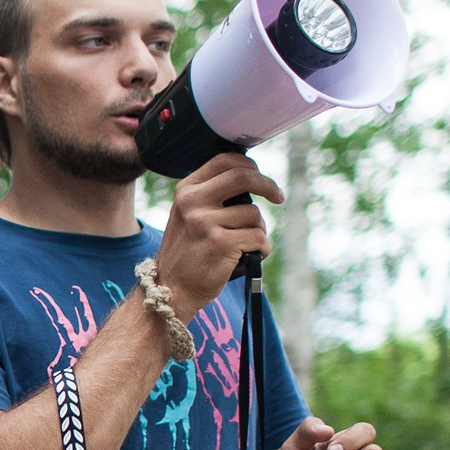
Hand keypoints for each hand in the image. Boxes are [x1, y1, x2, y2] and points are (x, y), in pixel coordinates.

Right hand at [153, 154, 282, 321]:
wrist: (171, 288)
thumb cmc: (188, 251)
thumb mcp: (188, 214)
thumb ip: (210, 194)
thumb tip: (251, 178)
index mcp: (186, 190)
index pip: (224, 160)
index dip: (250, 165)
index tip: (261, 177)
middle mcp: (192, 202)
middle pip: (243, 176)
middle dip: (268, 185)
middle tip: (278, 197)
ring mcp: (205, 222)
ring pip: (255, 214)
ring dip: (259, 230)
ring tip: (246, 244)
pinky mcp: (221, 244)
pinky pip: (258, 238)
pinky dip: (262, 248)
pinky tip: (250, 256)